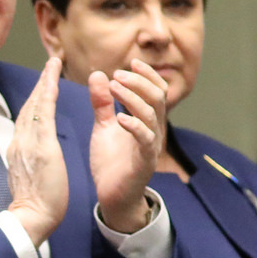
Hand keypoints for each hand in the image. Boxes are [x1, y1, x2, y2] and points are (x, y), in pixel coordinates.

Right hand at [5, 57, 68, 246]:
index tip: (43, 85)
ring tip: (52, 64)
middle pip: (28, 107)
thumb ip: (32, 163)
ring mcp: (27, 143)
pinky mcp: (39, 146)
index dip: (35, 99)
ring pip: (34, 105)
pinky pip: (42, 114)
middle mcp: (19, 142)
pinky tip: (52, 80)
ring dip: (43, 82)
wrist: (30, 218)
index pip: (27, 119)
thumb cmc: (34, 206)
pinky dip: (47, 94)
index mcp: (18, 150)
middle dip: (39, 84)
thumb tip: (35, 158)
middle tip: (49, 64)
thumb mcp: (30, 178)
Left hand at [90, 59, 167, 232]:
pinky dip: (134, 126)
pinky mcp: (144, 161)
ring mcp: (151, 145)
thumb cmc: (112, 161)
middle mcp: (154, 130)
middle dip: (139, 82)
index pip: (156, 91)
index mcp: (147, 120)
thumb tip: (98, 75)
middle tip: (118, 73)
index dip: (147, 75)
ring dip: (133, 97)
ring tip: (114, 87)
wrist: (112, 195)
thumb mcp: (103, 126)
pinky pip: (145, 140)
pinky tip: (120, 118)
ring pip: (151, 114)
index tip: (131, 62)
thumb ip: (102, 102)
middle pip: (158, 97)